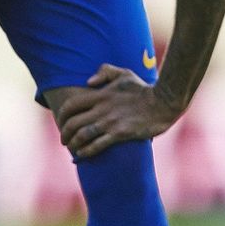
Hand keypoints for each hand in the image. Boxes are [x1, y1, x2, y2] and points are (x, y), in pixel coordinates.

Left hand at [52, 64, 181, 159]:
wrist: (163, 103)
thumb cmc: (144, 88)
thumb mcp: (124, 73)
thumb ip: (105, 72)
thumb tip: (89, 82)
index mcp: (100, 95)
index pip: (72, 105)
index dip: (62, 115)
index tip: (61, 121)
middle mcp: (102, 109)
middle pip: (73, 123)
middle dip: (65, 133)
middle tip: (64, 139)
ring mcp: (110, 122)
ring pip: (82, 135)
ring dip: (73, 143)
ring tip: (72, 148)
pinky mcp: (120, 134)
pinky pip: (97, 145)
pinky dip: (86, 151)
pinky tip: (82, 154)